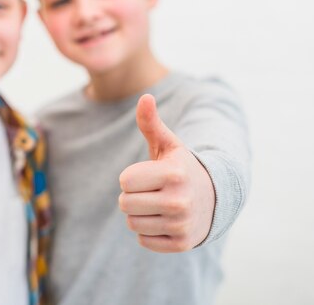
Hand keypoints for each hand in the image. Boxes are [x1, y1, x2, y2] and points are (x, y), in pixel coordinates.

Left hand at [118, 94, 214, 251]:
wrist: (214, 198)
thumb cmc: (181, 167)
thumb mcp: (168, 145)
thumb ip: (151, 123)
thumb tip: (145, 97)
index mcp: (174, 173)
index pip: (125, 181)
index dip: (131, 177)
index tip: (149, 174)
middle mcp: (180, 200)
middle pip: (125, 204)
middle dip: (132, 196)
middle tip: (151, 191)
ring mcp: (182, 224)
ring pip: (132, 223)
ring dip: (139, 214)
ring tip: (158, 204)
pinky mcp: (182, 243)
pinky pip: (143, 240)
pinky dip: (149, 232)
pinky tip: (164, 220)